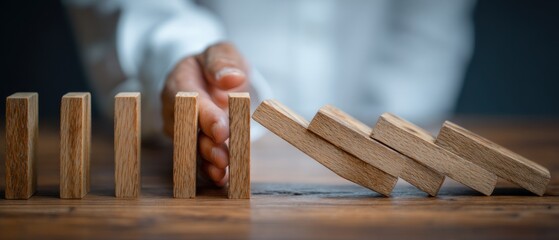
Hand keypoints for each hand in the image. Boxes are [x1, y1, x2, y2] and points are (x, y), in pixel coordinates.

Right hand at [161, 42, 249, 185]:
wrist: (209, 75)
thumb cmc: (215, 63)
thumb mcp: (220, 51)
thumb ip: (222, 62)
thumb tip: (232, 79)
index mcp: (179, 82)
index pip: (190, 101)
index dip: (206, 117)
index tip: (222, 130)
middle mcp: (176, 109)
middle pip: (188, 130)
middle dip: (206, 145)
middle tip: (223, 158)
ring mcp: (183, 129)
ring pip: (192, 148)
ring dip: (207, 162)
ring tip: (222, 173)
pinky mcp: (192, 143)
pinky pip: (199, 158)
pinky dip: (210, 170)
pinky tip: (223, 179)